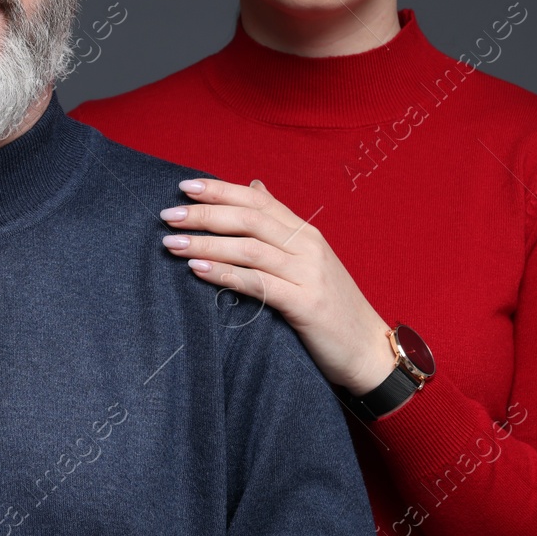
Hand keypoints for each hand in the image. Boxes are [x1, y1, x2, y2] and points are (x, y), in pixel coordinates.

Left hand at [160, 178, 398, 395]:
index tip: (185, 187)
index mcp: (306, 232)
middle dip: (205, 214)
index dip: (221, 189)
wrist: (368, 351)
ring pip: (249, 248)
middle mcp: (308, 246)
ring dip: (206, 244)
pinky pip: (258, 284)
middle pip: (249, 219)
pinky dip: (225, 274)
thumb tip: (255, 184)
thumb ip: (280, 224)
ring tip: (173, 243)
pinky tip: (197, 271)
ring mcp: (308, 274)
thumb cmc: (331, 306)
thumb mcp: (308, 258)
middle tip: (168, 215)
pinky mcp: (306, 304)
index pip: (258, 199)